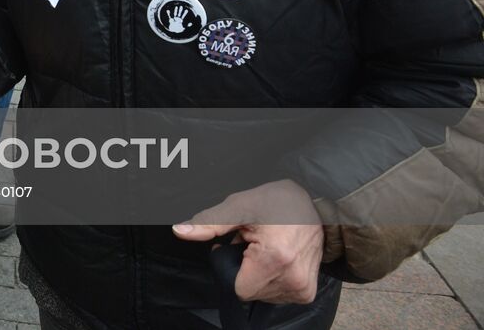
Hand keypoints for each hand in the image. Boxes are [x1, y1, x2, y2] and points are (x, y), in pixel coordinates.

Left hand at [173, 179, 323, 304]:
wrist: (318, 203)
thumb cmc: (278, 202)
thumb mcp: (240, 206)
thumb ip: (209, 224)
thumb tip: (179, 231)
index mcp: (275, 259)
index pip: (238, 288)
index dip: (230, 266)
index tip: (238, 244)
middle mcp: (293, 279)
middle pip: (250, 292)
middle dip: (245, 269)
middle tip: (254, 243)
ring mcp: (303, 287)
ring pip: (263, 295)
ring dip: (259, 274)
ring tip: (268, 248)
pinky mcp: (308, 291)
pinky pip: (279, 295)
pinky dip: (273, 279)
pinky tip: (279, 257)